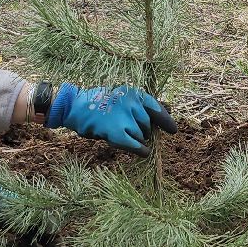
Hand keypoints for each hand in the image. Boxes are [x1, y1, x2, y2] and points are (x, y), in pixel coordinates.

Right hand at [46, 83, 177, 152]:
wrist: (74, 106)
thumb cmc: (96, 104)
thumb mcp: (119, 98)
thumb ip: (136, 107)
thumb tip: (158, 122)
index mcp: (133, 93)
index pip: (155, 107)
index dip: (165, 120)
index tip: (173, 130)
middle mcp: (132, 103)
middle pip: (147, 124)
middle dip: (143, 131)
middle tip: (131, 132)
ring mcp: (124, 118)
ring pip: (141, 135)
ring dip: (136, 139)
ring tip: (121, 135)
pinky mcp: (116, 132)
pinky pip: (135, 144)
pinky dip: (140, 150)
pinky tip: (144, 153)